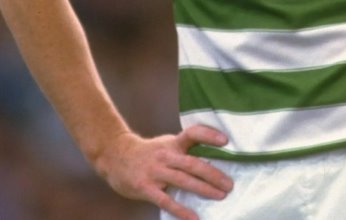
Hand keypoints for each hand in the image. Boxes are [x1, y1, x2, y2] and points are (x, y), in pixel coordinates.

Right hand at [93, 125, 233, 219]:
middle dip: (213, 174)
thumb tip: (212, 159)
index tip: (225, 140)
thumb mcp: (166, 144)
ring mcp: (155, 171)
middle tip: (229, 184)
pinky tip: (194, 217)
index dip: (209, 135)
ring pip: (183, 180)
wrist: (115, 155)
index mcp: (173, 143)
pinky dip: (181, 210)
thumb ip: (185, 150)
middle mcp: (166, 155)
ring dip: (203, 188)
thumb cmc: (149, 152)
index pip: (193, 133)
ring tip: (220, 195)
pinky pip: (166, 200)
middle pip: (192, 163)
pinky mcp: (145, 188)